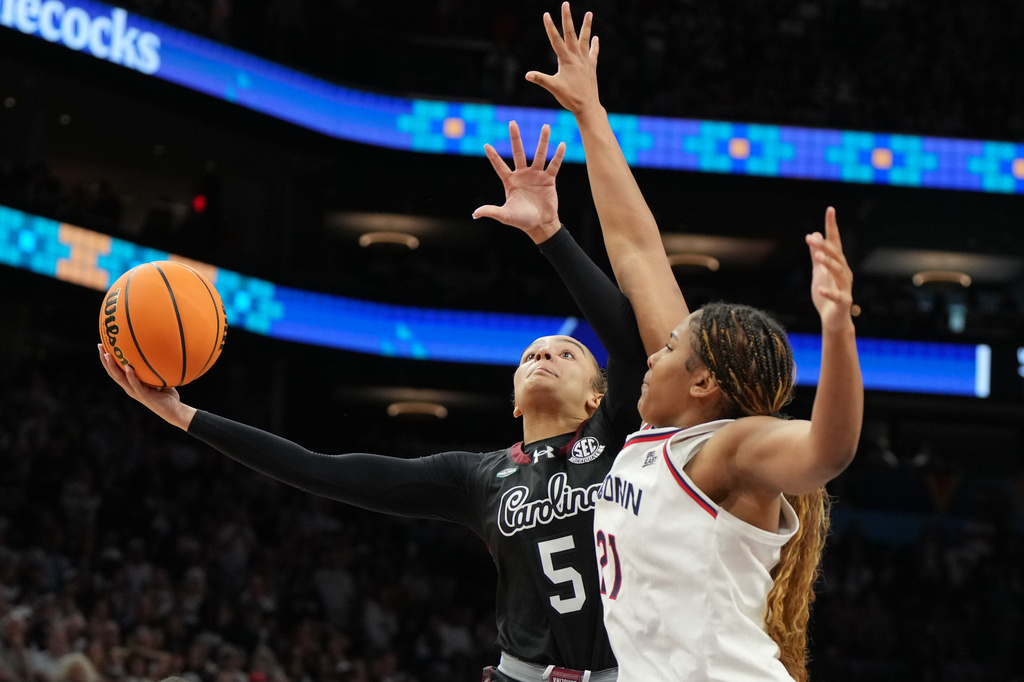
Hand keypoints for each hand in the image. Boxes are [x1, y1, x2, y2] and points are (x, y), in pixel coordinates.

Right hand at [98, 344, 195, 429]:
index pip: (115, 370)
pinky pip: (135, 384)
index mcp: (131, 383)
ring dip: (112, 366)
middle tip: (99, 346)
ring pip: (119, 378)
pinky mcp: (143, 394)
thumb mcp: (159, 378)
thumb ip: (155, 368)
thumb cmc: (167, 394)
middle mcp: (129, 387)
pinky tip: (128, 367)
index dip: (107, 359)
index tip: (102, 345)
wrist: (174, 410)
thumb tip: (158, 350)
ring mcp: (135, 391)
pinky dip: (130, 376)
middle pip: (112, 372)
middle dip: (105, 359)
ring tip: (107, 355)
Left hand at [472, 121, 565, 243]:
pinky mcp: (549, 179)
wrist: (540, 225)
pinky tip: (561, 144)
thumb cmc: (521, 220)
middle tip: (512, 123)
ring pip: (539, 154)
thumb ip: (491, 211)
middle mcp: (523, 175)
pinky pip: (554, 165)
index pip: (499, 166)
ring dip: (542, 141)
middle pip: (518, 152)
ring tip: (545, 126)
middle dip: (515, 138)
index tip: (486, 145)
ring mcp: (536, 175)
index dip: (493, 156)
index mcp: (510, 181)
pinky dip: (558, 155)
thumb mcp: (505, 215)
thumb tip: (474, 214)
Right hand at [526, 2, 601, 116]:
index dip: (550, 27)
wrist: (588, 106)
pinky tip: (596, 38)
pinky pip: (593, 53)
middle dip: (567, 18)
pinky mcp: (591, 67)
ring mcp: (585, 61)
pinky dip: (595, 45)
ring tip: (589, 13)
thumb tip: (527, 75)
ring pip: (586, 39)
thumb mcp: (554, 88)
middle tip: (565, 4)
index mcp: (566, 60)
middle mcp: (576, 57)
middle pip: (571, 33)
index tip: (546, 14)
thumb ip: (541, 79)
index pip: (556, 40)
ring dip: (587, 26)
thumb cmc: (570, 98)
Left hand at [806, 207, 854, 332]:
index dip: (832, 226)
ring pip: (839, 273)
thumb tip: (813, 234)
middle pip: (836, 256)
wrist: (834, 320)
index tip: (830, 209)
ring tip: (818, 257)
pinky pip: (837, 296)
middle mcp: (844, 273)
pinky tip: (820, 287)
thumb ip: (816, 254)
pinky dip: (829, 291)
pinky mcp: (843, 302)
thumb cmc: (827, 295)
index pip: (835, 242)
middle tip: (812, 238)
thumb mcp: (818, 272)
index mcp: (837, 264)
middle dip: (825, 246)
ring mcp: (845, 288)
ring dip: (829, 264)